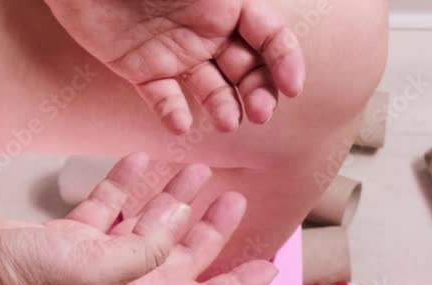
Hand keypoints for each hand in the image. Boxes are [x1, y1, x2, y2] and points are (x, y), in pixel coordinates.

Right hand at [0, 153, 275, 284]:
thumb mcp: (104, 270)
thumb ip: (151, 246)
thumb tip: (180, 215)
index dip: (243, 283)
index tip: (273, 266)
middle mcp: (132, 281)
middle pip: (186, 253)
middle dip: (212, 227)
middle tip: (234, 196)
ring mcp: (103, 259)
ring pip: (151, 224)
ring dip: (174, 198)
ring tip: (196, 168)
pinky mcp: (76, 238)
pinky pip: (112, 207)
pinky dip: (128, 184)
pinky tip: (143, 160)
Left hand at [44, 0, 305, 133]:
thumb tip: (250, 8)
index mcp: (226, 4)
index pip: (271, 37)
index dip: (286, 62)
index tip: (291, 88)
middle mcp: (207, 32)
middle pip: (248, 69)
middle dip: (259, 93)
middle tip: (259, 114)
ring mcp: (176, 53)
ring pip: (212, 89)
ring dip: (224, 108)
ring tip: (225, 123)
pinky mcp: (140, 69)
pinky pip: (163, 98)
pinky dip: (172, 113)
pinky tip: (178, 125)